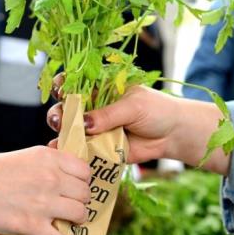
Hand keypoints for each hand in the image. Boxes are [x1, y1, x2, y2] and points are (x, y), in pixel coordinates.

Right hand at [0, 146, 90, 234]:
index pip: (85, 171)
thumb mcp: (27, 155)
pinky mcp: (31, 226)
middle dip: (80, 201)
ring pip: (80, 214)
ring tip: (68, 222)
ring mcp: (43, 203)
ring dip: (76, 221)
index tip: (75, 188)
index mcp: (49, 158)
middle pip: (85, 193)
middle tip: (70, 206)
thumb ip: (50, 161)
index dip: (82, 181)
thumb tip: (69, 169)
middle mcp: (51, 178)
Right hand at [47, 84, 229, 174]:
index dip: (64, 85)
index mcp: (101, 88)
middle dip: (59, 113)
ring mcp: (96, 129)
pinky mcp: (100, 148)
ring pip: (71, 130)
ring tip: (61, 138)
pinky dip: (71, 151)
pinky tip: (63, 152)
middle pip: (67, 107)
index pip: (76, 82)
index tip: (61, 89)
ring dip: (62, 133)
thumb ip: (109, 114)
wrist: (174, 134)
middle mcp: (94, 107)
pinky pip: (82, 149)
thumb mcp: (133, 106)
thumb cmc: (157, 110)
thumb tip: (85, 124)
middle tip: (60, 120)